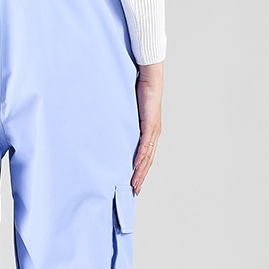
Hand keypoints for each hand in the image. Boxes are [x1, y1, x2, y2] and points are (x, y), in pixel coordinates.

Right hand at [131, 60, 162, 194]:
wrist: (150, 78)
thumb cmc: (140, 90)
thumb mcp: (131, 110)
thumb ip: (126, 120)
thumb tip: (114, 126)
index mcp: (150, 131)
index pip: (146, 156)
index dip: (141, 170)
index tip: (135, 182)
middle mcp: (154, 134)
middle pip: (147, 161)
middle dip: (140, 176)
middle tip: (134, 190)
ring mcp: (154, 131)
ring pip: (147, 157)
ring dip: (140, 172)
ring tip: (134, 184)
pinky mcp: (150, 125)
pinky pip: (144, 145)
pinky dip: (140, 157)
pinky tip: (135, 167)